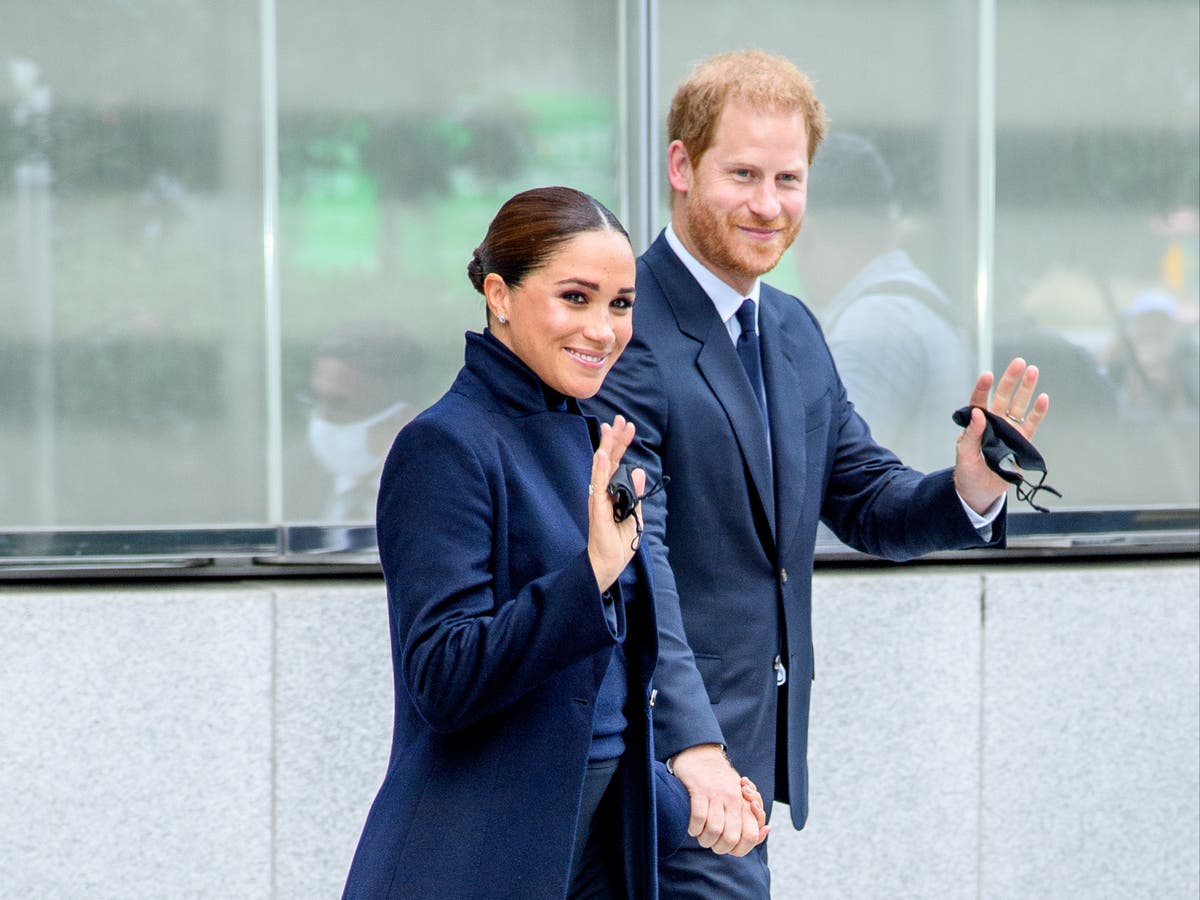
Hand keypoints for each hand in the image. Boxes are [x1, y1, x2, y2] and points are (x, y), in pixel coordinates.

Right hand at [587, 415, 645, 591]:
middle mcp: (603, 492)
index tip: (629, 428)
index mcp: (612, 493)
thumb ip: (635, 494)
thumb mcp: (634, 516)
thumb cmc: (618, 544)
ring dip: (606, 446)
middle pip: (609, 460)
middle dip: (616, 439)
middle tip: (620, 419)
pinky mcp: (596, 507)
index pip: (617, 464)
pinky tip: (601, 453)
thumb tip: (639, 471)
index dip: (623, 445)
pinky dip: (599, 468)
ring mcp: (598, 498)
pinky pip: (597, 484)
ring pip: (602, 467)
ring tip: (610, 427)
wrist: (608, 565)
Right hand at [670, 744, 767, 855]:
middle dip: (719, 848)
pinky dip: (694, 828)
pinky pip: (699, 817)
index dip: (740, 849)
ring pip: (715, 831)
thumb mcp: (740, 795)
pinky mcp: (700, 789)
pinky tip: (692, 826)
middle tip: (712, 843)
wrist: (700, 754)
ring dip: (705, 840)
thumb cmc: (721, 781)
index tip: (729, 845)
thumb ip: (752, 816)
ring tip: (700, 835)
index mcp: (745, 802)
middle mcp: (733, 798)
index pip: (752, 836)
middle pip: (732, 838)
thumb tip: (766, 830)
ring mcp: (716, 793)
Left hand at [954, 357, 1050, 512]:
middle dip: (1011, 380)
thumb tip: (978, 413)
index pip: (979, 402)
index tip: (987, 375)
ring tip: (1033, 371)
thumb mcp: (964, 455)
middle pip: (1002, 397)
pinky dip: (1038, 412)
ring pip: (1018, 406)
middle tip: (1019, 362)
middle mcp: (994, 423)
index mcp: (976, 424)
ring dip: (1026, 390)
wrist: (979, 491)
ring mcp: (1009, 431)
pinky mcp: (1022, 442)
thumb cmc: (967, 472)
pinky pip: (1031, 424)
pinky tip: (1043, 398)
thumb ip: (971, 434)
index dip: (982, 388)